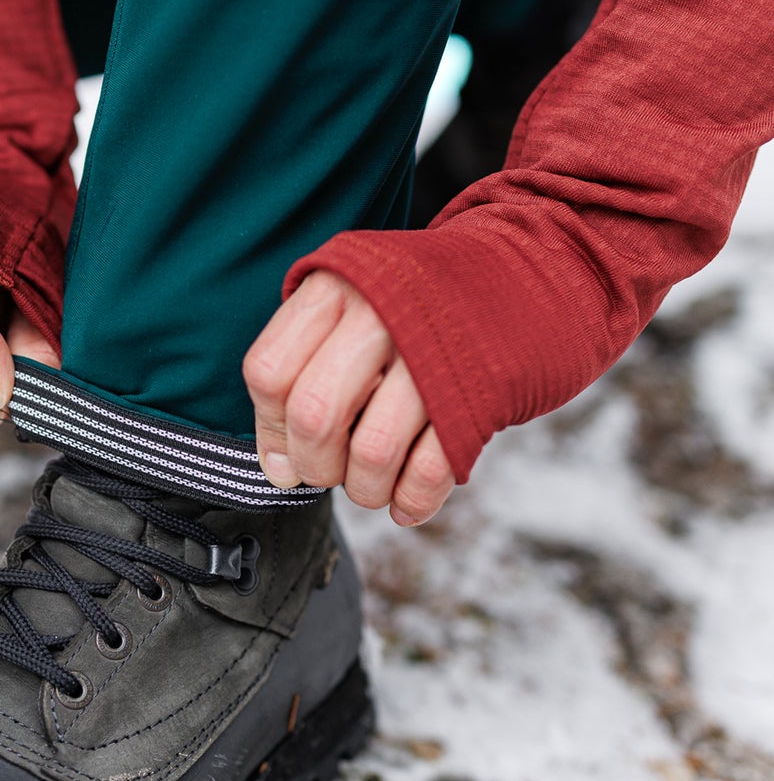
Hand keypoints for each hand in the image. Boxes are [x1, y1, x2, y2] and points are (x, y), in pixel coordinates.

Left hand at [243, 270, 454, 524]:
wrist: (510, 277)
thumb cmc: (409, 308)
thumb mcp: (346, 307)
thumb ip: (300, 373)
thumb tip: (281, 471)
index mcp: (335, 289)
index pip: (269, 373)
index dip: (270, 428)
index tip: (286, 450)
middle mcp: (379, 314)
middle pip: (315, 416)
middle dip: (315, 466)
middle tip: (328, 471)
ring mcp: (431, 354)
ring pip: (372, 452)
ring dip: (365, 489)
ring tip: (370, 483)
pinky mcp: (477, 393)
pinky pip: (431, 470)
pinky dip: (412, 501)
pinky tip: (405, 503)